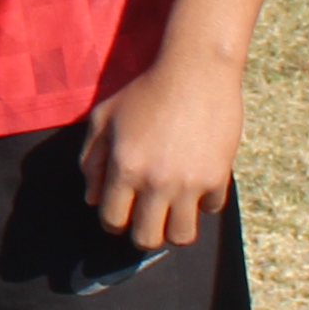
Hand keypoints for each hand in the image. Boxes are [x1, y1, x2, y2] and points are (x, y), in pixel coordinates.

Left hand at [82, 44, 245, 251]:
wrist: (196, 71)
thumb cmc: (145, 91)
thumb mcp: (104, 117)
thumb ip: (91, 159)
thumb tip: (92, 198)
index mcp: (124, 168)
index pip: (112, 221)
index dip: (114, 221)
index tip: (122, 212)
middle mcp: (155, 182)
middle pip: (146, 238)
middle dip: (143, 231)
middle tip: (147, 216)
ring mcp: (188, 183)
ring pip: (181, 236)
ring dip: (175, 226)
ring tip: (173, 210)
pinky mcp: (217, 177)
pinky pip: (211, 209)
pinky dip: (204, 201)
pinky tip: (197, 182)